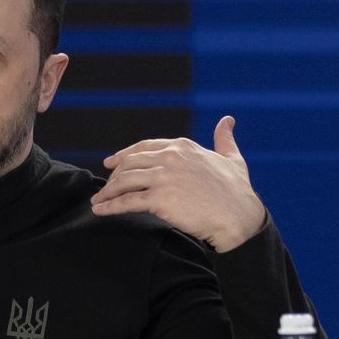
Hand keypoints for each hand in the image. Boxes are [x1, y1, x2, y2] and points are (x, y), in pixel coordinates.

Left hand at [90, 116, 265, 251]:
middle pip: (129, 163)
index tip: (110, 162)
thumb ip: (224, 139)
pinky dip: (109, 206)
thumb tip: (227, 120)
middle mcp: (170, 157)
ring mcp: (164, 177)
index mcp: (182, 146)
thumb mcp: (232, 159)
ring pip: (124, 181)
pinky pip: (126, 201)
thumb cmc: (238, 192)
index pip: (143, 147)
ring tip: (98, 201)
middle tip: (105, 188)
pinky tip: (100, 211)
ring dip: (107, 192)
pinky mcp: (160, 199)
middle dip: (114, 176)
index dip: (123, 155)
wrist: (240, 218)